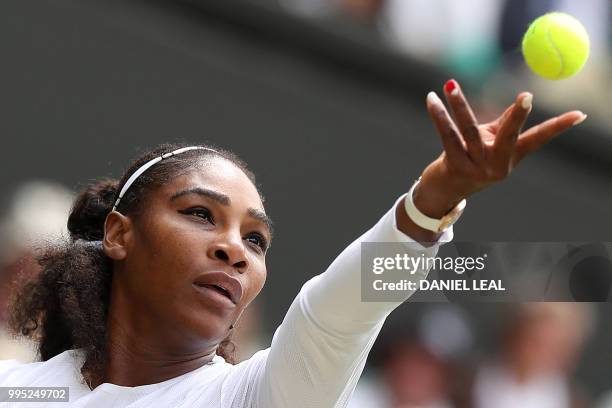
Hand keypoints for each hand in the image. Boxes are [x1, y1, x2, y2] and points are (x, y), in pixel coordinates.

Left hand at [415, 79, 586, 218]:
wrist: (446, 189)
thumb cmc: (472, 158)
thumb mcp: (492, 142)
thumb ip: (504, 123)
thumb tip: (523, 100)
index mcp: (511, 156)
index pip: (539, 139)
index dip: (559, 127)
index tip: (579, 115)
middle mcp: (497, 164)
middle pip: (509, 136)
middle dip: (518, 116)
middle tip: (526, 97)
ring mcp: (476, 167)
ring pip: (468, 130)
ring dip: (459, 105)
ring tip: (450, 84)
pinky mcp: (454, 166)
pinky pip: (447, 135)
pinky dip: (439, 115)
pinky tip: (432, 99)